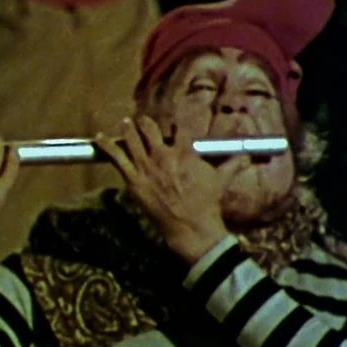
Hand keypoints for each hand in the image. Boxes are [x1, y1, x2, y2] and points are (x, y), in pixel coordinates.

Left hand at [95, 117, 242, 263]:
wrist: (190, 227)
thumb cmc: (206, 204)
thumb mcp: (220, 181)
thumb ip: (232, 164)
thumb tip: (247, 155)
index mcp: (184, 151)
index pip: (178, 127)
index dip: (174, 122)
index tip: (172, 119)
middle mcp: (163, 154)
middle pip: (150, 128)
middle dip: (145, 123)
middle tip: (142, 120)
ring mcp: (146, 166)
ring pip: (132, 138)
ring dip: (127, 128)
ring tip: (124, 122)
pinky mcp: (133, 179)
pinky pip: (116, 157)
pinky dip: (106, 145)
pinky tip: (99, 137)